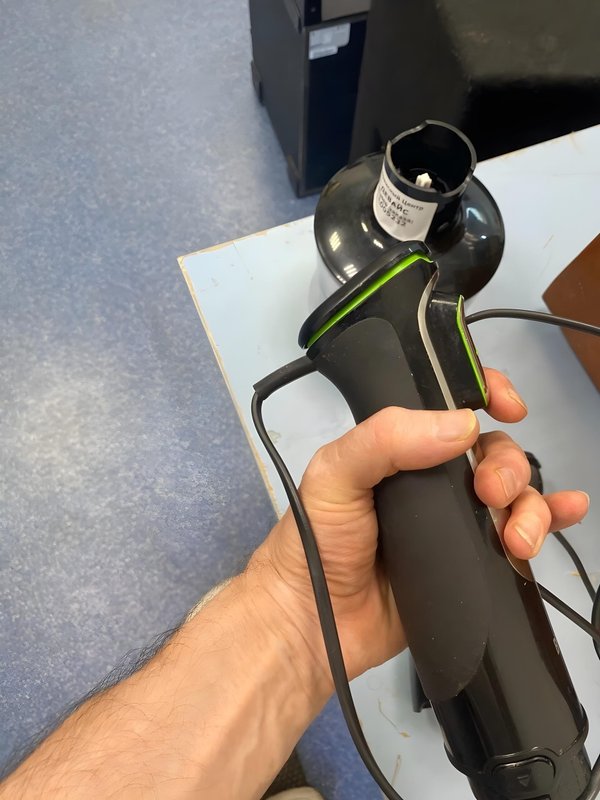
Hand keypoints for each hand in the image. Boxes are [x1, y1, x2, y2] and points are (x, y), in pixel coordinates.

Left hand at [247, 369, 589, 690]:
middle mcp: (432, 479)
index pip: (451, 407)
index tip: (508, 406)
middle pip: (493, 453)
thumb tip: (463, 426)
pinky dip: (551, 520)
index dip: (487, 395)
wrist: (317, 624)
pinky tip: (567, 515)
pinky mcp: (471, 563)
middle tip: (488, 493)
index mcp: (399, 448)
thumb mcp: (335, 474)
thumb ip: (386, 439)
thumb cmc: (315, 542)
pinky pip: (520, 534)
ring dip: (531, 503)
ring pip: (514, 493)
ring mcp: (454, 523)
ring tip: (516, 535)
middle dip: (506, 466)